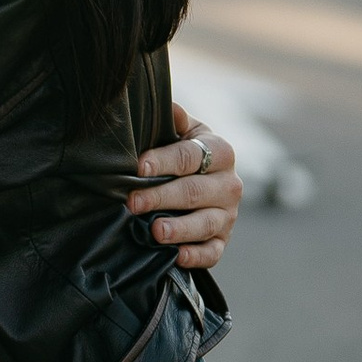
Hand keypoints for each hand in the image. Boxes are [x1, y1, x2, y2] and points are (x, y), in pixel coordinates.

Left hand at [124, 108, 241, 270]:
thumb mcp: (182, 130)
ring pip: (206, 224)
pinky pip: (213, 252)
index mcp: (220, 151)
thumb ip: (173, 118)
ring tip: (155, 231)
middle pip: (194, 191)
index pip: (190, 156)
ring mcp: (228, 215)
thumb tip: (166, 105)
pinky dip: (195, 256)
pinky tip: (176, 256)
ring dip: (180, 229)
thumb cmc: (182, 151)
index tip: (139, 166)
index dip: (164, 161)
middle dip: (161, 197)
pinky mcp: (223, 240)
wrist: (203, 179)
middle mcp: (229, 184)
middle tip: (132, 202)